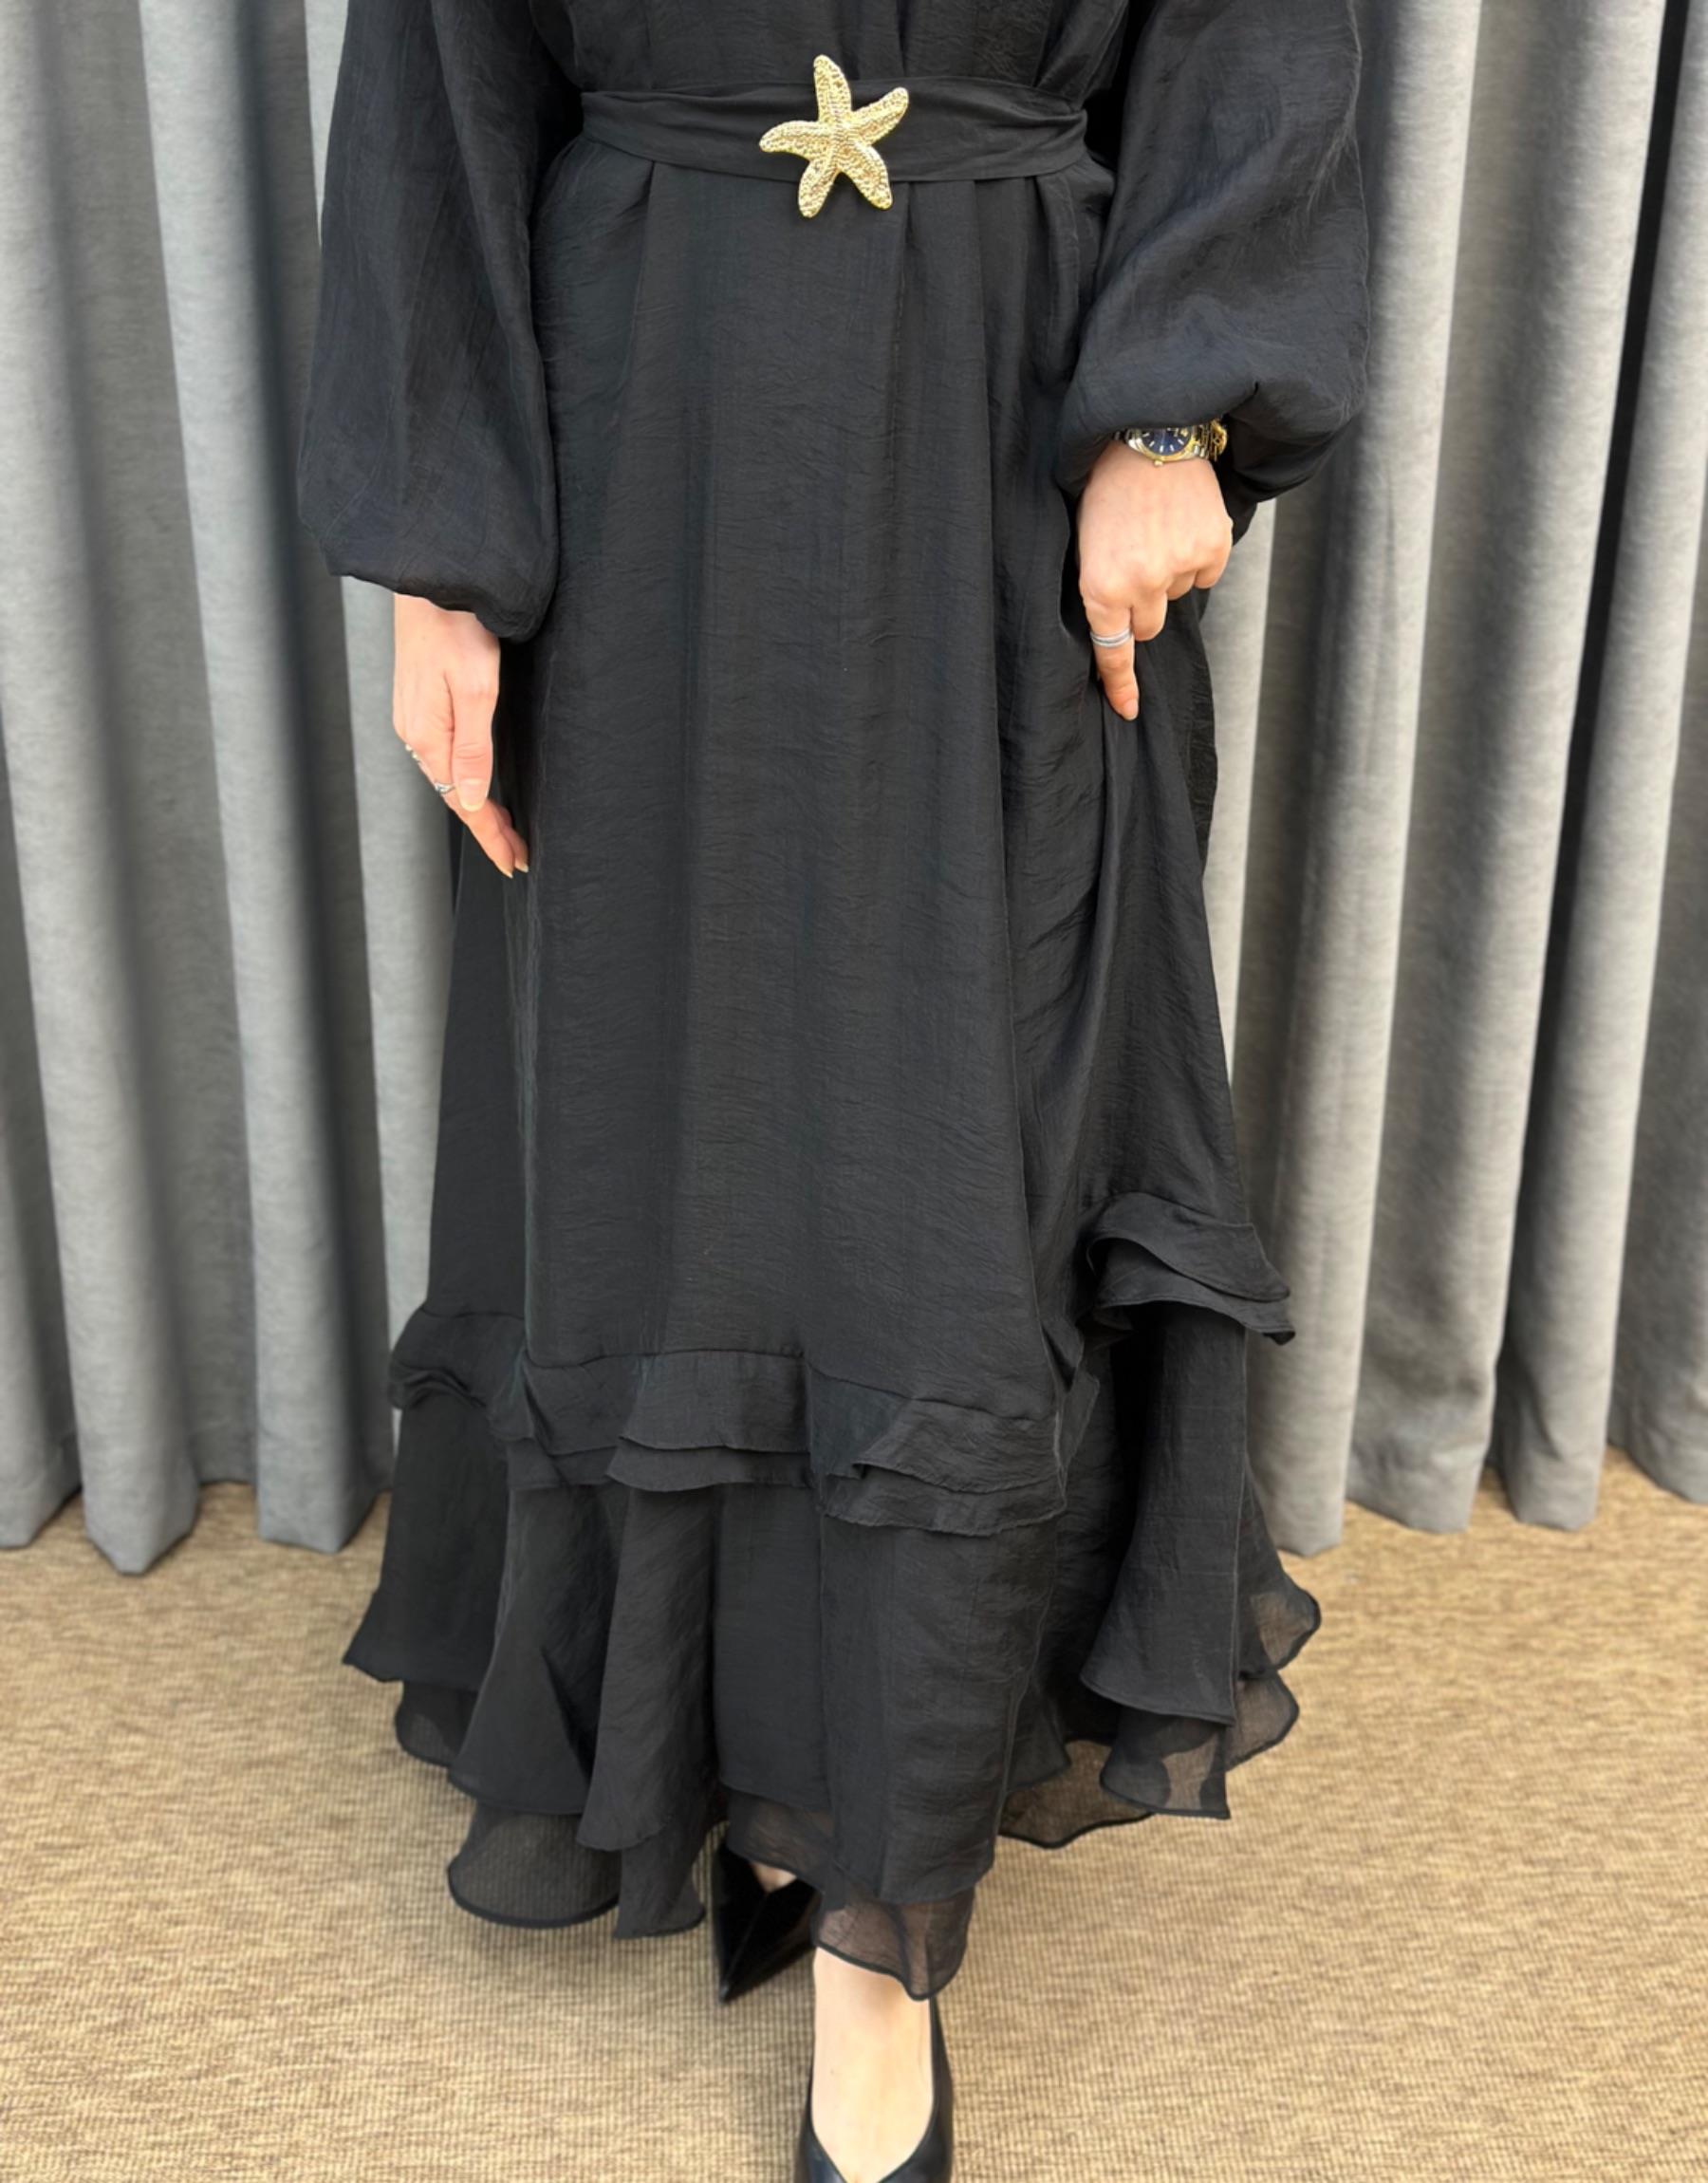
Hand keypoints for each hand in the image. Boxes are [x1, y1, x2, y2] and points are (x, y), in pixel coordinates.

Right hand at [392, 594, 528, 875]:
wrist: (432, 578)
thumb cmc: (456, 626)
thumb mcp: (476, 690)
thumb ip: (473, 749)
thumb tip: (470, 801)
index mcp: (428, 736)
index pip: (465, 803)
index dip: (491, 836)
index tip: (515, 862)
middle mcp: (415, 732)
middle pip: (455, 794)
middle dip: (488, 828)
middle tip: (518, 853)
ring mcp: (415, 717)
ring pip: (448, 775)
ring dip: (477, 805)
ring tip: (505, 830)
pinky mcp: (420, 701)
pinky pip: (443, 754)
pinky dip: (463, 777)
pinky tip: (475, 782)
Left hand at [1075, 441, 1233, 719]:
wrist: (1150, 430)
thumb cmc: (1107, 485)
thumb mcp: (1086, 540)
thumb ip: (1102, 587)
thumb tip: (1126, 630)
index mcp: (1101, 585)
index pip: (1113, 649)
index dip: (1121, 684)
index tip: (1129, 710)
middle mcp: (1142, 583)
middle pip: (1147, 627)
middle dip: (1142, 604)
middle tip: (1136, 559)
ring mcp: (1180, 567)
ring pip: (1177, 598)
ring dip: (1169, 575)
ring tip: (1157, 529)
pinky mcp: (1212, 548)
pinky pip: (1206, 575)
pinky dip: (1198, 556)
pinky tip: (1184, 524)